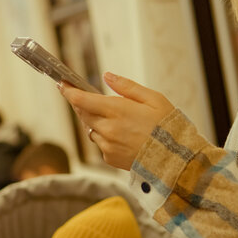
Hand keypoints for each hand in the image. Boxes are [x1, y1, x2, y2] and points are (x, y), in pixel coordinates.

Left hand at [60, 72, 174, 169]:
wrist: (175, 160)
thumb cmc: (168, 127)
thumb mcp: (153, 99)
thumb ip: (127, 87)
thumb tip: (107, 77)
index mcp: (117, 110)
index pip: (82, 99)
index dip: (68, 91)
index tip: (62, 84)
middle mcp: (108, 128)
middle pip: (83, 113)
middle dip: (82, 104)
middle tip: (88, 98)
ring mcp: (107, 145)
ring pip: (91, 130)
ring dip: (96, 122)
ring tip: (117, 121)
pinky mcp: (110, 158)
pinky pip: (100, 144)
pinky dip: (106, 138)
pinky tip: (124, 137)